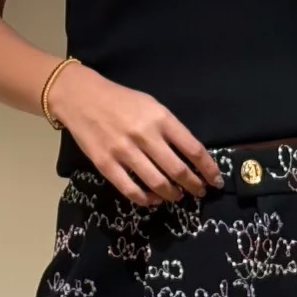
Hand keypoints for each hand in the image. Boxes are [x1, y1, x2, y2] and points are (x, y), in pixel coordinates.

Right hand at [46, 61, 224, 205]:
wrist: (81, 97)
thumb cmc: (121, 100)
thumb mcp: (152, 105)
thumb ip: (170, 129)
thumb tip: (190, 156)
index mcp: (160, 118)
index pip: (193, 149)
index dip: (208, 168)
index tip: (215, 179)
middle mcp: (144, 135)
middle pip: (177, 170)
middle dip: (194, 185)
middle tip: (200, 192)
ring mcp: (124, 151)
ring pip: (157, 183)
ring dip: (172, 194)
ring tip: (178, 196)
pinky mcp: (106, 164)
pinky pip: (130, 190)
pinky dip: (146, 199)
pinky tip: (153, 199)